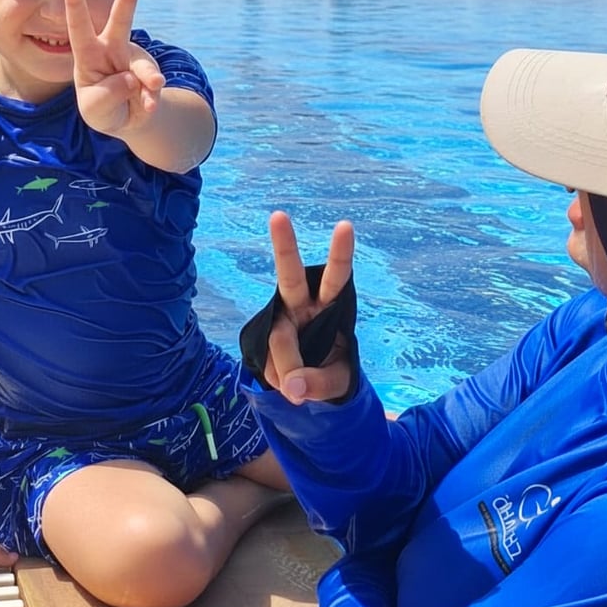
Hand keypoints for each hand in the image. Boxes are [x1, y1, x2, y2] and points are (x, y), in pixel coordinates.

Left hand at [64, 0, 165, 136]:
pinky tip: (146, 108)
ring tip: (148, 99)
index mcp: (88, 54)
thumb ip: (108, 94)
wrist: (127, 120)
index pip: (80, 28)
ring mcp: (135, 60)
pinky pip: (153, 88)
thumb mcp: (94, 109)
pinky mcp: (152, 74)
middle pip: (122, 20)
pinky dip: (149, 101)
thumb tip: (133, 78)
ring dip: (148, 79)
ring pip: (144, 64)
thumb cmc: (101, 108)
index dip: (76, 5)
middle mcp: (113, 49)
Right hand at [265, 210, 354, 404]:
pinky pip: (268, 363)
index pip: (336, 278)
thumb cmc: (331, 371)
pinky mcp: (261, 337)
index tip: (345, 225)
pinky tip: (287, 385)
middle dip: (285, 246)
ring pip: (279, 339)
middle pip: (290, 275)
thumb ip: (319, 384)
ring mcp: (278, 319)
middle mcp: (300, 304)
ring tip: (300, 390)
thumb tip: (293, 389)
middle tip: (279, 216)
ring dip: (290, 369)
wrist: (306, 384)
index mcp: (330, 306)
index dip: (340, 254)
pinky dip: (278, 379)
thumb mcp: (337, 383)